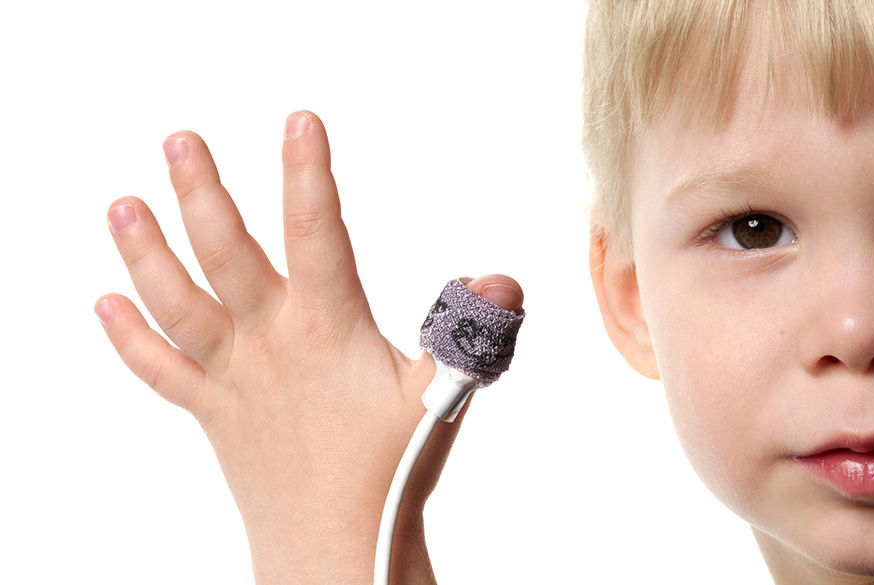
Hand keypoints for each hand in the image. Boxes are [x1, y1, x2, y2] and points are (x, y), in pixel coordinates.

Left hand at [94, 110, 522, 584]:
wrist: (335, 548)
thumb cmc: (392, 470)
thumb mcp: (443, 395)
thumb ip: (470, 334)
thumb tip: (500, 280)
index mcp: (327, 329)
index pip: (316, 233)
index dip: (308, 174)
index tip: (299, 120)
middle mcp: (270, 344)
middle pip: (225, 255)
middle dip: (201, 193)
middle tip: (178, 139)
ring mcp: (234, 378)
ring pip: (179, 305)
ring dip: (146, 254)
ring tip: (121, 204)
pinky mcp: (214, 412)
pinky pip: (163, 371)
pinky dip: (130, 338)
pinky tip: (104, 302)